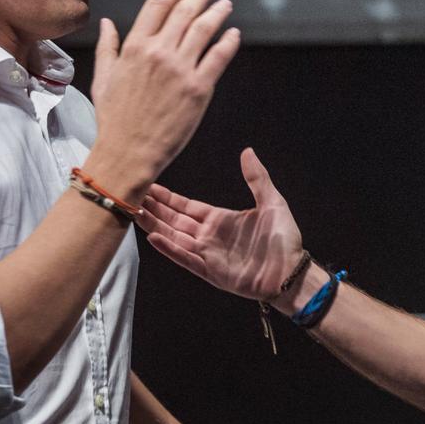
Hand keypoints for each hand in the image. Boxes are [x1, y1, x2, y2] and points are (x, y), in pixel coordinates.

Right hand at [85, 0, 239, 194]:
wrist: (127, 152)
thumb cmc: (114, 119)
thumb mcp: (104, 78)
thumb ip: (108, 47)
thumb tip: (108, 23)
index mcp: (135, 47)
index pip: (158, 4)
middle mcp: (159, 52)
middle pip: (185, 11)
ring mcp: (180, 69)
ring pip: (205, 29)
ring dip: (217, 12)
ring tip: (225, 5)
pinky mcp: (199, 88)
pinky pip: (219, 57)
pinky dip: (229, 42)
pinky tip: (234, 34)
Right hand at [138, 148, 304, 301]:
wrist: (292, 271)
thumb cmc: (284, 239)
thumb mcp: (271, 202)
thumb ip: (257, 178)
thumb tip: (247, 151)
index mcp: (220, 220)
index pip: (187, 206)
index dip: (168, 197)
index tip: (150, 186)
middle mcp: (209, 237)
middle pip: (175, 220)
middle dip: (154, 208)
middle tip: (132, 195)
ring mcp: (208, 255)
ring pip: (174, 238)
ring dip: (155, 226)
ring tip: (135, 212)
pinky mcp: (211, 272)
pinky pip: (186, 259)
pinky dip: (170, 249)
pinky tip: (154, 237)